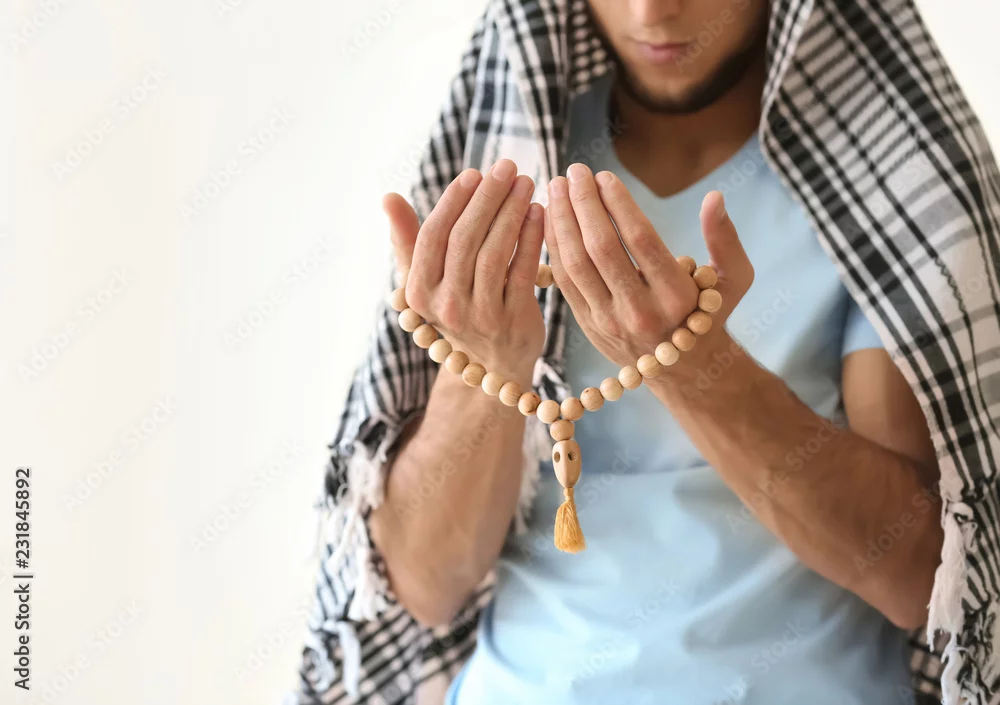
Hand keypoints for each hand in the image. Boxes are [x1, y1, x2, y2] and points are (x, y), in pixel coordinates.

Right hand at [385, 159, 545, 383]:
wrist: (491, 367)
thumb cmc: (458, 310)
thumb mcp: (426, 280)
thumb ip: (408, 239)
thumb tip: (388, 197)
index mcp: (419, 292)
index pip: (434, 236)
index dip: (454, 201)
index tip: (475, 173)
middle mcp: (446, 306)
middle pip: (465, 240)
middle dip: (488, 198)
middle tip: (507, 167)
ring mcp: (480, 316)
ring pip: (495, 252)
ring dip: (512, 212)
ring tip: (526, 183)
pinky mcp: (514, 320)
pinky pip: (523, 270)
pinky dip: (532, 237)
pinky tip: (539, 212)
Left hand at [543, 163, 753, 369]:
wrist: (685, 369)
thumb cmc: (711, 312)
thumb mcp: (734, 279)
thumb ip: (725, 239)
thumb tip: (714, 197)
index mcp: (676, 296)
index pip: (640, 240)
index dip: (619, 204)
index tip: (604, 175)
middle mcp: (640, 310)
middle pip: (601, 249)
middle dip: (583, 205)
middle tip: (573, 171)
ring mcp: (609, 322)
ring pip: (575, 265)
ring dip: (561, 222)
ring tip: (556, 187)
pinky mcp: (588, 326)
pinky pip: (563, 282)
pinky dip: (553, 247)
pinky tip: (549, 218)